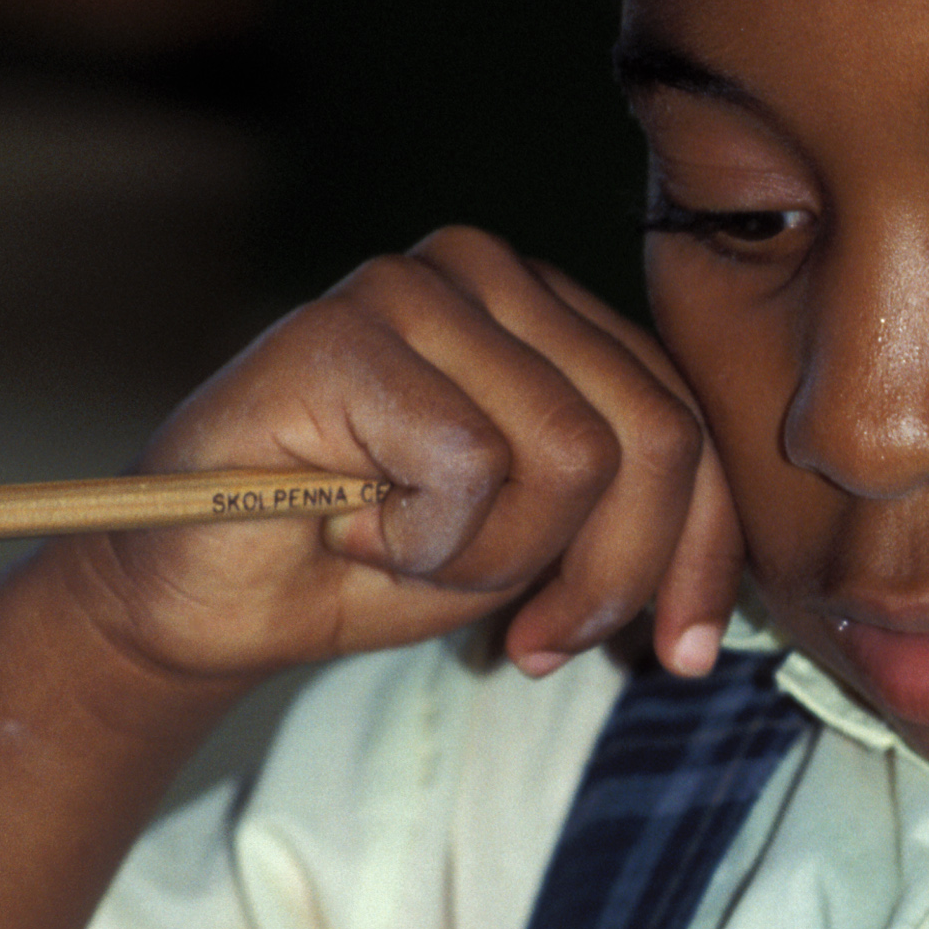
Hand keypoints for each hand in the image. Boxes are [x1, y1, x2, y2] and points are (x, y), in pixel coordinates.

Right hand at [57, 226, 743, 694]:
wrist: (199, 597)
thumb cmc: (365, 565)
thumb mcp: (536, 551)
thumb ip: (627, 525)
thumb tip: (729, 589)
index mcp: (554, 312)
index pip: (687, 421)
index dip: (700, 552)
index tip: (682, 657)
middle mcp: (493, 271)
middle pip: (653, 436)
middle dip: (612, 574)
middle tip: (534, 638)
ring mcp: (417, 287)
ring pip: (573, 455)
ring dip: (499, 560)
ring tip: (411, 556)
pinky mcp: (346, 329)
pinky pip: (470, 464)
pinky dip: (426, 541)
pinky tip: (354, 528)